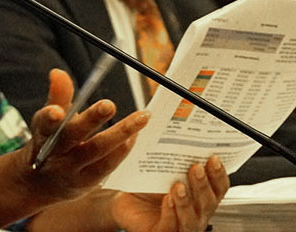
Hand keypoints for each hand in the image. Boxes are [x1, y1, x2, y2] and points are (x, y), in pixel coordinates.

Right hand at [18, 69, 150, 202]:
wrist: (40, 184)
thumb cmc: (48, 143)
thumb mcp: (46, 121)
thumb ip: (57, 97)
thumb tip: (58, 72)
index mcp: (42, 134)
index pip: (44, 124)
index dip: (50, 117)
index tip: (57, 111)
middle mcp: (55, 154)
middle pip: (72, 136)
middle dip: (90, 120)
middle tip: (108, 104)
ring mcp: (72, 170)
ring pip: (97, 149)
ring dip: (121, 132)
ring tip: (142, 116)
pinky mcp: (88, 182)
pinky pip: (108, 164)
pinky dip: (122, 148)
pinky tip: (135, 135)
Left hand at [110, 156, 228, 231]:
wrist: (121, 202)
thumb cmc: (144, 185)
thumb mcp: (157, 166)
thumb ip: (164, 149)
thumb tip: (159, 119)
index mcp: (199, 194)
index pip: (218, 187)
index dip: (219, 174)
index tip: (214, 157)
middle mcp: (196, 212)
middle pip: (209, 202)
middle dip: (204, 184)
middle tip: (196, 168)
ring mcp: (182, 224)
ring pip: (193, 217)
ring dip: (188, 201)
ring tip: (179, 185)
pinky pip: (172, 226)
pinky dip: (171, 213)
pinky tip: (167, 200)